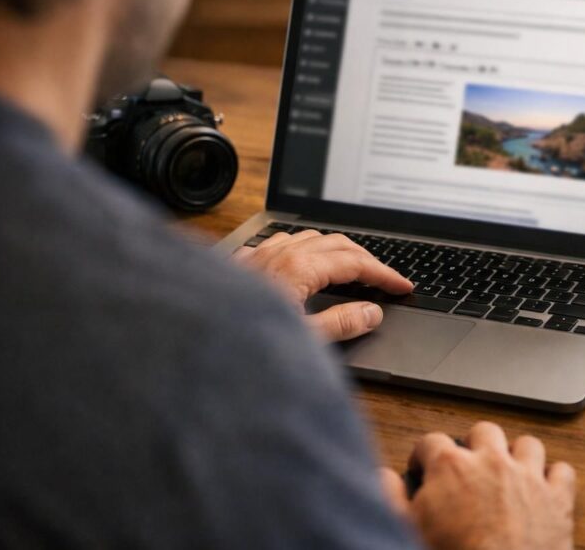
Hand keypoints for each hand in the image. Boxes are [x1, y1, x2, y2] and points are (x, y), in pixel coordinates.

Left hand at [232, 230, 412, 340]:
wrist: (181, 340)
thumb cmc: (235, 345)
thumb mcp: (301, 341)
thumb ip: (340, 324)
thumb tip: (371, 312)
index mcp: (298, 268)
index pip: (355, 262)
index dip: (384, 273)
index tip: (403, 286)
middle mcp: (277, 254)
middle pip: (336, 243)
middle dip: (366, 257)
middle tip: (385, 278)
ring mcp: (257, 256)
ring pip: (308, 238)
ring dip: (336, 250)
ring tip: (351, 269)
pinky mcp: (241, 264)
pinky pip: (281, 244)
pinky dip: (305, 250)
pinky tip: (303, 265)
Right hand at [379, 422, 575, 549]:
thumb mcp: (404, 528)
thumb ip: (389, 496)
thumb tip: (383, 476)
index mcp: (450, 468)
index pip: (431, 442)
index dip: (424, 455)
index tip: (423, 468)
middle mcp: (491, 462)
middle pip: (483, 430)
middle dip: (474, 443)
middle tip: (468, 463)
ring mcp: (528, 478)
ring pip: (527, 444)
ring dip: (517, 454)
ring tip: (509, 470)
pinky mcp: (557, 500)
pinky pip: (563, 472)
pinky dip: (554, 477)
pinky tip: (546, 488)